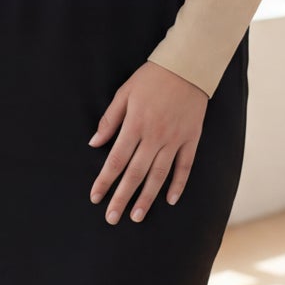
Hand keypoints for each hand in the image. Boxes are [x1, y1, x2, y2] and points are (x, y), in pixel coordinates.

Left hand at [88, 61, 208, 222]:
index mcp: (135, 125)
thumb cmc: (152, 78)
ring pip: (159, 175)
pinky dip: (178, 184)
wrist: (188, 66)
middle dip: (122, 198)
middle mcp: (155, 136)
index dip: (105, 180)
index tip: (96, 197)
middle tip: (112, 218)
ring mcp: (175, 140)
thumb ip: (109, 120)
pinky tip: (170, 200)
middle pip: (135, 174)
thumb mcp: (125, 93)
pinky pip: (184, 167)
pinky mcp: (191, 139)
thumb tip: (94, 143)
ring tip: (137, 216)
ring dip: (147, 198)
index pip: (116, 160)